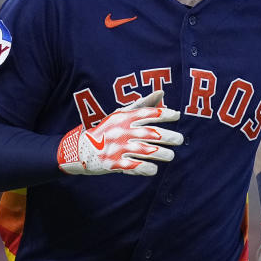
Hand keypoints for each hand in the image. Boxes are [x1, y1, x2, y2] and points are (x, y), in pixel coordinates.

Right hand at [57, 90, 182, 175]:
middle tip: (180, 139)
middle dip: (168, 136)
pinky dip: (146, 168)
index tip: (177, 115)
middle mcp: (122, 131)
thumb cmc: (106, 130)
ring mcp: (118, 148)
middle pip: (150, 133)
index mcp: (124, 118)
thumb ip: (142, 104)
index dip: (164, 113)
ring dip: (161, 153)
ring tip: (170, 155)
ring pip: (145, 151)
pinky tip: (154, 168)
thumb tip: (161, 92)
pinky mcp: (114, 163)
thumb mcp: (120, 114)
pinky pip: (134, 167)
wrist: (81, 149)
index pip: (147, 113)